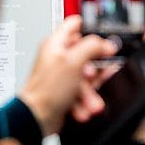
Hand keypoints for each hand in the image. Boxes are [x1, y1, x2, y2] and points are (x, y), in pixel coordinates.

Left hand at [18, 15, 117, 135]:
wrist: (37, 119)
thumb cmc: (46, 90)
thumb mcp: (74, 62)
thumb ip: (92, 47)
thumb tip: (107, 43)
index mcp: (57, 44)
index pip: (74, 25)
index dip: (91, 30)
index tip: (105, 40)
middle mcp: (59, 58)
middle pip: (86, 55)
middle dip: (95, 71)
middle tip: (94, 77)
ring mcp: (62, 75)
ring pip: (86, 77)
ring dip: (91, 91)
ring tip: (91, 103)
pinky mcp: (65, 92)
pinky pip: (83, 92)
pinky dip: (85, 101)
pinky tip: (83, 108)